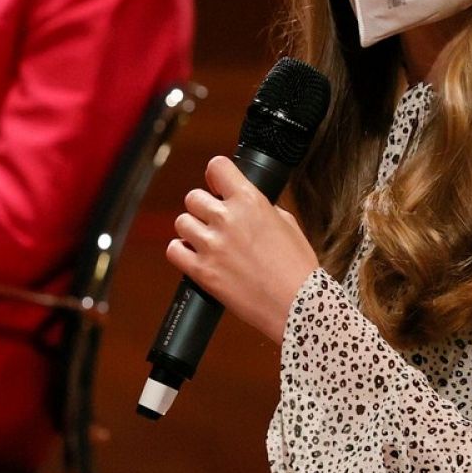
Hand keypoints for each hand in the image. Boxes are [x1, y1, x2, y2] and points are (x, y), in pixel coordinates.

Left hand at [167, 155, 320, 344]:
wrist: (298, 305)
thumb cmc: (297, 267)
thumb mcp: (286, 223)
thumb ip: (259, 207)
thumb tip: (241, 201)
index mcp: (250, 201)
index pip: (217, 167)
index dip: (215, 176)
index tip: (216, 184)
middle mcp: (227, 218)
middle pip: (193, 197)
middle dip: (204, 208)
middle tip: (216, 222)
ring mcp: (211, 244)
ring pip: (181, 222)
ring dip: (193, 230)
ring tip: (209, 242)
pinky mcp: (201, 271)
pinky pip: (173, 250)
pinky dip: (182, 252)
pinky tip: (197, 256)